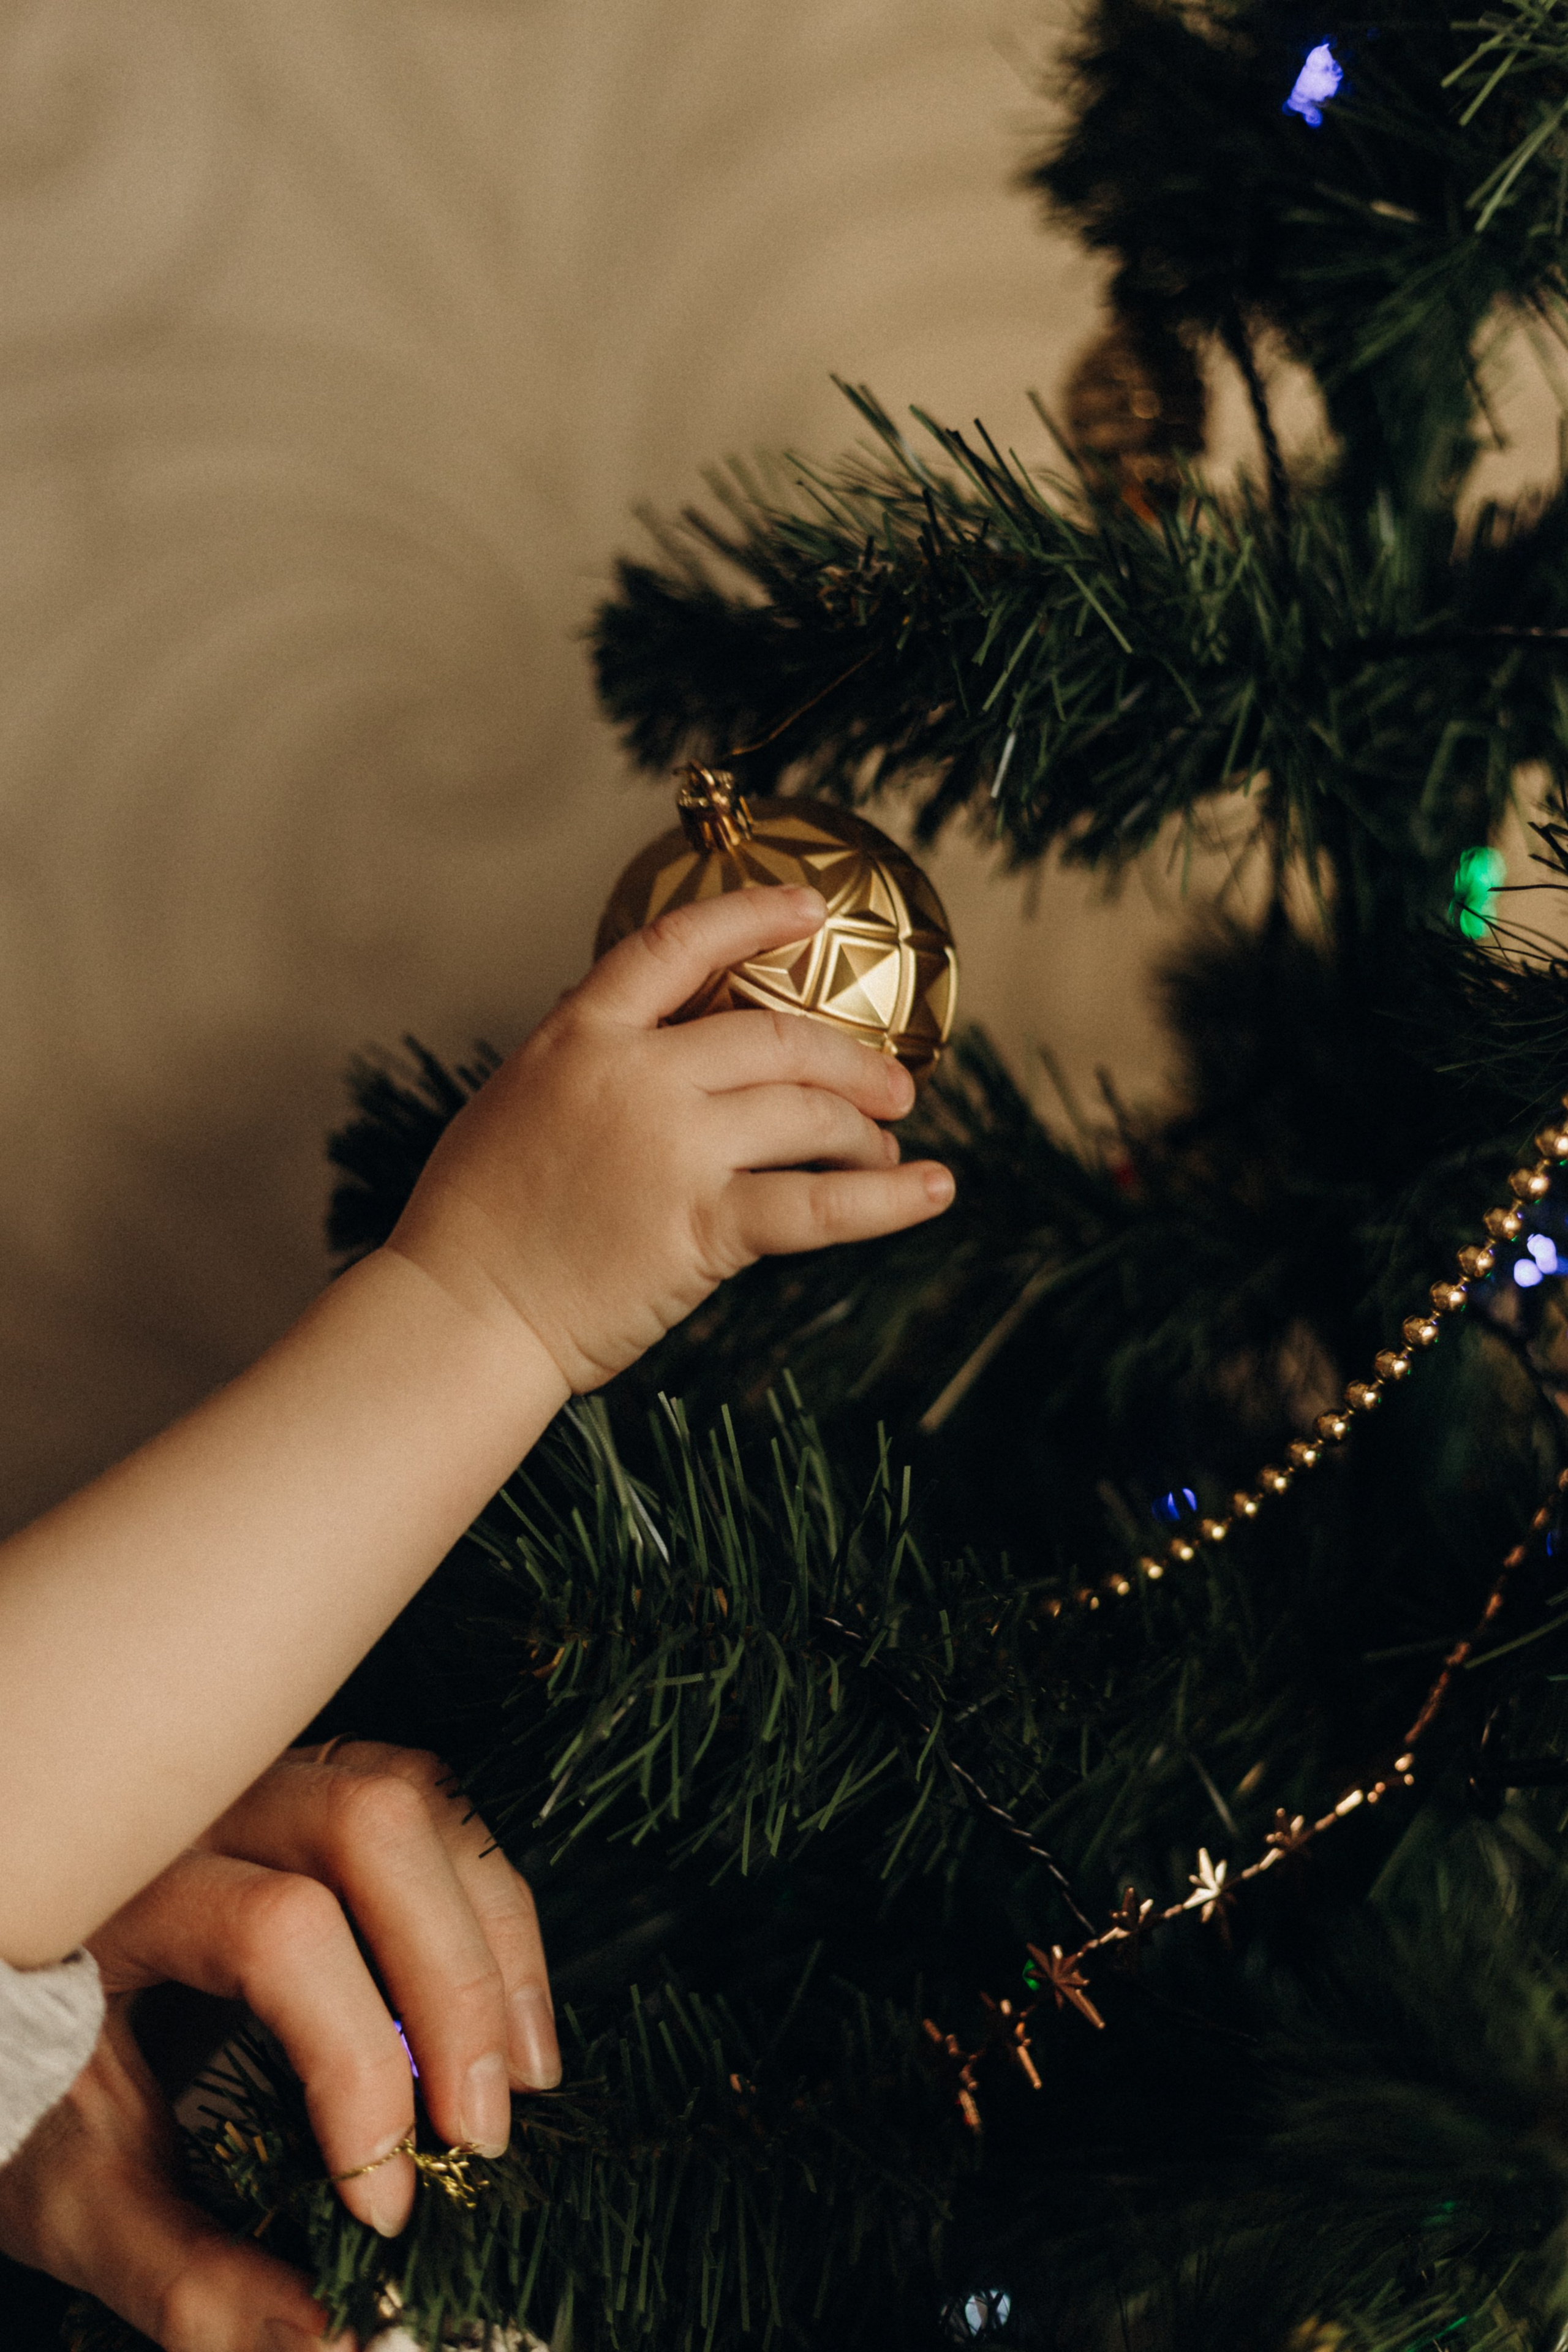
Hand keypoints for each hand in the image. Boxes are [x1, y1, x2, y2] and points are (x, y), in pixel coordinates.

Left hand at [0, 1740, 556, 2349]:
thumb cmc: (19, 2091)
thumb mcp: (73, 2192)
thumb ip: (182, 2268)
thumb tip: (325, 2336)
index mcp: (123, 1888)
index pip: (277, 1932)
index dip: (353, 2065)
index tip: (379, 2205)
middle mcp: (203, 1807)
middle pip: (370, 1824)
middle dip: (450, 1983)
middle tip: (478, 2135)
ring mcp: (267, 1783)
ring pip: (417, 1800)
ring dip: (490, 1940)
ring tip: (520, 2078)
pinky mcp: (320, 1794)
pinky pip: (433, 1814)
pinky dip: (492, 1913)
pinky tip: (510, 2022)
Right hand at [387, 886, 955, 1390]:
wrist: (459, 1313)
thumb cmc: (475, 1222)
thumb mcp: (516, 1102)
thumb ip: (587, 1063)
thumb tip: (653, 1043)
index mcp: (578, 1037)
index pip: (676, 946)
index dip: (752, 915)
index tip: (810, 909)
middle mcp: (633, 1077)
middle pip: (775, 1035)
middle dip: (849, 1058)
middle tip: (893, 1086)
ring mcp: (671, 1149)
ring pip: (807, 1114)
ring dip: (865, 1132)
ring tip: (889, 1151)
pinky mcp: (701, 1228)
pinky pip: (820, 1206)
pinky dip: (889, 1200)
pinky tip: (935, 1190)